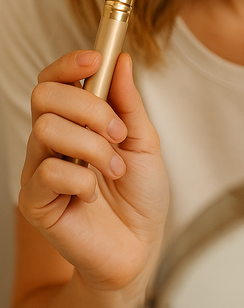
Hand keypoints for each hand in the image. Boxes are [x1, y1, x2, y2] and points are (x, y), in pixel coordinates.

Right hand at [19, 50, 168, 299]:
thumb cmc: (140, 196)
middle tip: (117, 133)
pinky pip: (48, 171)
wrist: (139, 249)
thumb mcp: (144, 141)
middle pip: (45, 96)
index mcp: (75, 121)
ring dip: (93, 146)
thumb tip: (121, 60)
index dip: (70, 64)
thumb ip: (128, 102)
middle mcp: (52, 140)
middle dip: (89, 107)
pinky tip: (92, 194)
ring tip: (114, 168)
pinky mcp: (35, 200)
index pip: (54, 80)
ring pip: (47, 129)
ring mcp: (40, 169)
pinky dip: (81, 178)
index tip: (96, 59)